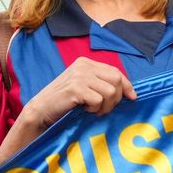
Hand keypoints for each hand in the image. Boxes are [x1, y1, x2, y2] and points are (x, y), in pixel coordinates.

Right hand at [22, 58, 136, 129]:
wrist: (41, 110)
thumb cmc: (64, 101)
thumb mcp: (83, 86)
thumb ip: (100, 83)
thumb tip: (128, 91)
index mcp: (86, 62)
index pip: (115, 71)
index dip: (126, 85)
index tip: (132, 97)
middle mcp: (83, 66)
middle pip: (116, 79)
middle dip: (117, 98)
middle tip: (106, 108)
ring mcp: (79, 76)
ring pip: (110, 91)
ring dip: (106, 106)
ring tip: (94, 110)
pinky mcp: (76, 88)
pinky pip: (98, 100)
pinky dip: (94, 109)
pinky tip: (85, 110)